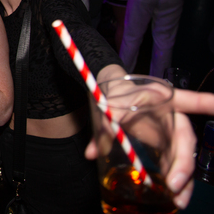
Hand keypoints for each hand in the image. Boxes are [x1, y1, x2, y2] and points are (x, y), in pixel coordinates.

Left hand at [85, 89, 213, 209]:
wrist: (113, 93)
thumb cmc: (115, 94)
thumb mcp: (107, 104)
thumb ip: (103, 126)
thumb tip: (92, 152)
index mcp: (162, 99)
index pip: (189, 101)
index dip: (205, 103)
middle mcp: (171, 117)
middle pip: (185, 140)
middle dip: (183, 163)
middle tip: (175, 184)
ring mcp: (169, 133)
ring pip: (182, 157)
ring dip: (184, 180)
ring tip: (179, 201)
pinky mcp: (164, 146)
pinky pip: (173, 164)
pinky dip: (174, 180)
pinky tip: (173, 198)